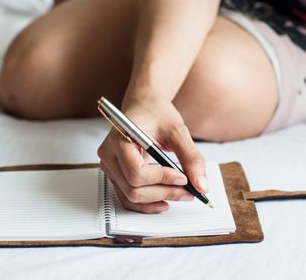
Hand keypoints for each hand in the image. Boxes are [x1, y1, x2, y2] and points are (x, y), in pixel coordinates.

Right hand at [97, 95, 206, 212]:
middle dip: (164, 192)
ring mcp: (109, 166)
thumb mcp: (177, 130)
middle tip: (189, 190)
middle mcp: (109, 154)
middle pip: (133, 188)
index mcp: (119, 138)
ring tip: (181, 194)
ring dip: (158, 199)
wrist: (144, 106)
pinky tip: (165, 200)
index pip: (136, 172)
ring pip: (131, 197)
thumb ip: (191, 157)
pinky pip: (127, 197)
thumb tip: (201, 185)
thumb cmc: (156, 113)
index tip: (183, 178)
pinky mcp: (115, 174)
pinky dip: (147, 203)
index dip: (162, 179)